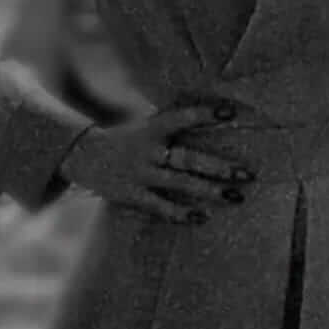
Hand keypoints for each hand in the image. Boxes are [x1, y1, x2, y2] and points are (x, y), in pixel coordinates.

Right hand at [59, 104, 254, 224]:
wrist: (81, 155)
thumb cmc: (123, 139)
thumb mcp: (144, 126)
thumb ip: (170, 126)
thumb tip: (206, 117)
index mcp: (151, 128)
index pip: (181, 117)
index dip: (205, 114)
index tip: (230, 111)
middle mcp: (149, 150)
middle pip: (189, 158)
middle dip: (220, 166)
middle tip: (247, 173)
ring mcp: (141, 173)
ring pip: (181, 183)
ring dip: (210, 191)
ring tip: (236, 196)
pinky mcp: (132, 194)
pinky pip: (160, 206)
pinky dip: (180, 213)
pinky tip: (201, 217)